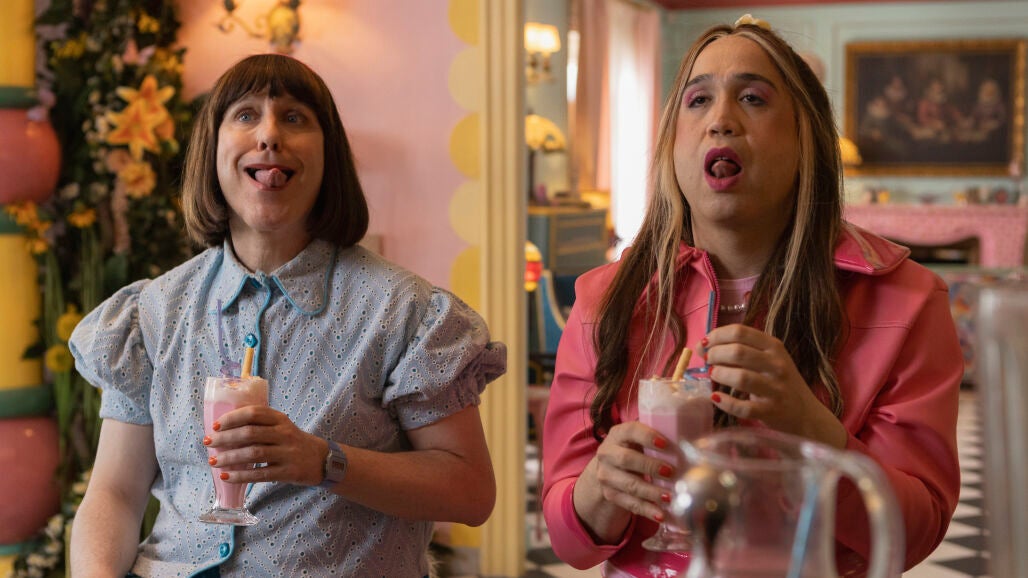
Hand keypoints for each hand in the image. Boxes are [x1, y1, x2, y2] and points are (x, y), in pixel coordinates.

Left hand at [203, 405, 326, 485]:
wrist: (321, 460)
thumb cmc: (293, 442)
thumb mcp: (282, 427)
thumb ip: (260, 426)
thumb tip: (225, 430)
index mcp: (281, 419)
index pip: (254, 413)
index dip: (232, 418)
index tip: (216, 425)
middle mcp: (285, 434)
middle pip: (250, 433)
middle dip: (225, 438)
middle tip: (208, 442)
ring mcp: (287, 453)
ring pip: (253, 454)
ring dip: (230, 457)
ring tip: (213, 461)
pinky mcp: (288, 472)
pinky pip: (260, 474)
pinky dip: (241, 476)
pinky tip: (227, 476)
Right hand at [579, 421, 676, 525]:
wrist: (608, 468)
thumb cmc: (633, 449)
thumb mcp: (638, 440)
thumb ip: (658, 439)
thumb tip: (695, 445)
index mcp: (618, 434)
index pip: (630, 431)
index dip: (647, 436)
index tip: (665, 444)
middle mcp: (607, 453)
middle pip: (626, 459)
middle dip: (650, 466)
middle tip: (671, 472)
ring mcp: (606, 475)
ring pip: (629, 484)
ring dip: (651, 492)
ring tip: (670, 497)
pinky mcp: (610, 494)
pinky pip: (629, 503)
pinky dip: (647, 509)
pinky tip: (661, 515)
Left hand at [697, 324, 846, 447]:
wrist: (805, 414)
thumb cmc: (778, 382)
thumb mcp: (766, 360)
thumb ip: (738, 350)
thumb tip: (701, 346)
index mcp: (773, 346)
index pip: (740, 331)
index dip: (716, 336)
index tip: (705, 344)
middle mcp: (776, 364)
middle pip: (737, 352)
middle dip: (715, 354)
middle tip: (708, 361)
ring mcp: (775, 388)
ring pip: (741, 377)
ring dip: (719, 375)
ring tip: (714, 376)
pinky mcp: (771, 411)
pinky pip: (743, 408)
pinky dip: (725, 403)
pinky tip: (716, 398)